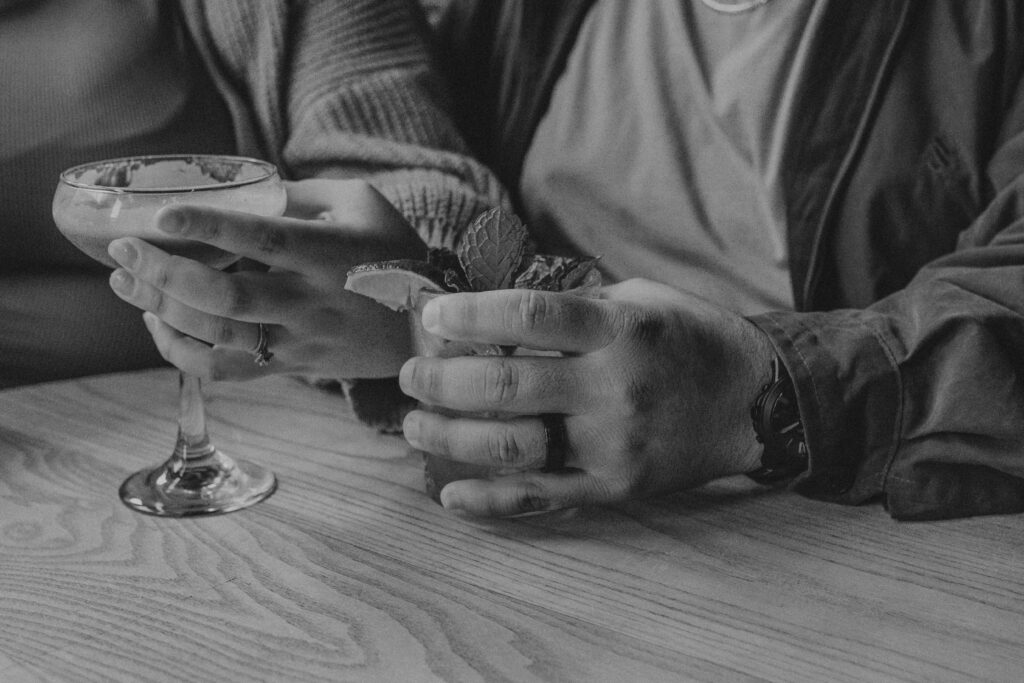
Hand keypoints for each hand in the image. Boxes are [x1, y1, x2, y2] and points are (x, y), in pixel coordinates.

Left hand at [107, 179, 424, 379]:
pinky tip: (159, 324)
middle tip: (122, 248)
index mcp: (329, 254)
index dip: (210, 228)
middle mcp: (311, 302)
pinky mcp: (292, 366)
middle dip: (165, 274)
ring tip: (125, 280)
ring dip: (161, 309)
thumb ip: (301, 194)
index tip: (163, 215)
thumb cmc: (393, 252)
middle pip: (226, 298)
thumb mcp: (363, 204)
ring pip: (218, 336)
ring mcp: (300, 341)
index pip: (264, 239)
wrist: (426, 327)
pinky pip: (226, 371)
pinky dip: (181, 353)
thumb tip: (240, 190)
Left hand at [398, 279, 775, 515]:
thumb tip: (490, 313)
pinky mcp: (614, 487)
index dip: (469, 315)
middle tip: (411, 376)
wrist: (752, 401)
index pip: (528, 317)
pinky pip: (540, 497)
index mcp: (619, 330)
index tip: (432, 317)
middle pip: (506, 387)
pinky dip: (488, 500)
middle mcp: (613, 388)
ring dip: (448, 437)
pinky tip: (449, 493)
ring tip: (416, 425)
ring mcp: (612, 445)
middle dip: (441, 381)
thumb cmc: (687, 338)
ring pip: (511, 447)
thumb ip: (569, 306)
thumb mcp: (637, 298)